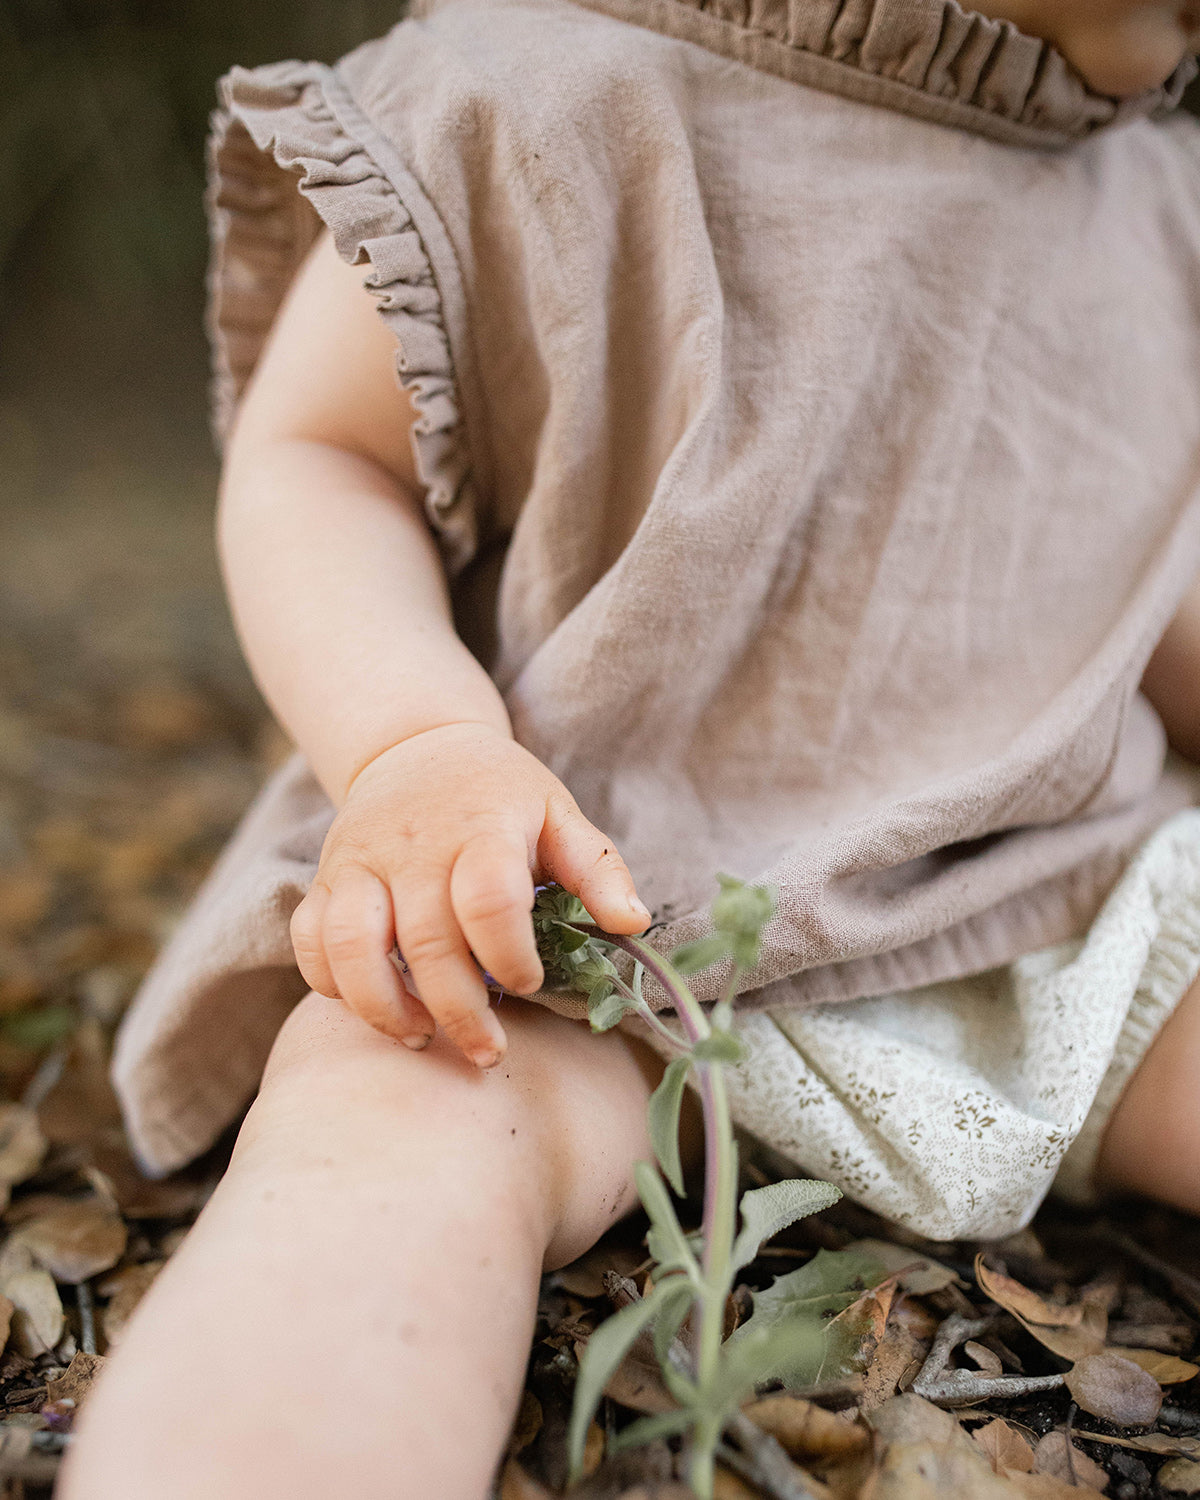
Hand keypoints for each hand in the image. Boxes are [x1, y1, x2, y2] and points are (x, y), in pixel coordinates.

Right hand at [289, 723, 651, 1067]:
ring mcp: (360, 861)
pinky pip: (309, 941)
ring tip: (422, 1035)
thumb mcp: (558, 814)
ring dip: (383, 1007)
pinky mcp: (324, 878)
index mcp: (482, 826)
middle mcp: (413, 845)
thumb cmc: (501, 794)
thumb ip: (598, 869)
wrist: (417, 745)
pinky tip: (374, 1005)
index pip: (489, 899)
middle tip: (488, 1051)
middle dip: (459, 1011)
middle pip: (426, 940)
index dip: (510, 956)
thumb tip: (634, 924)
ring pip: (351, 946)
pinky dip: (330, 985)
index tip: (531, 984)